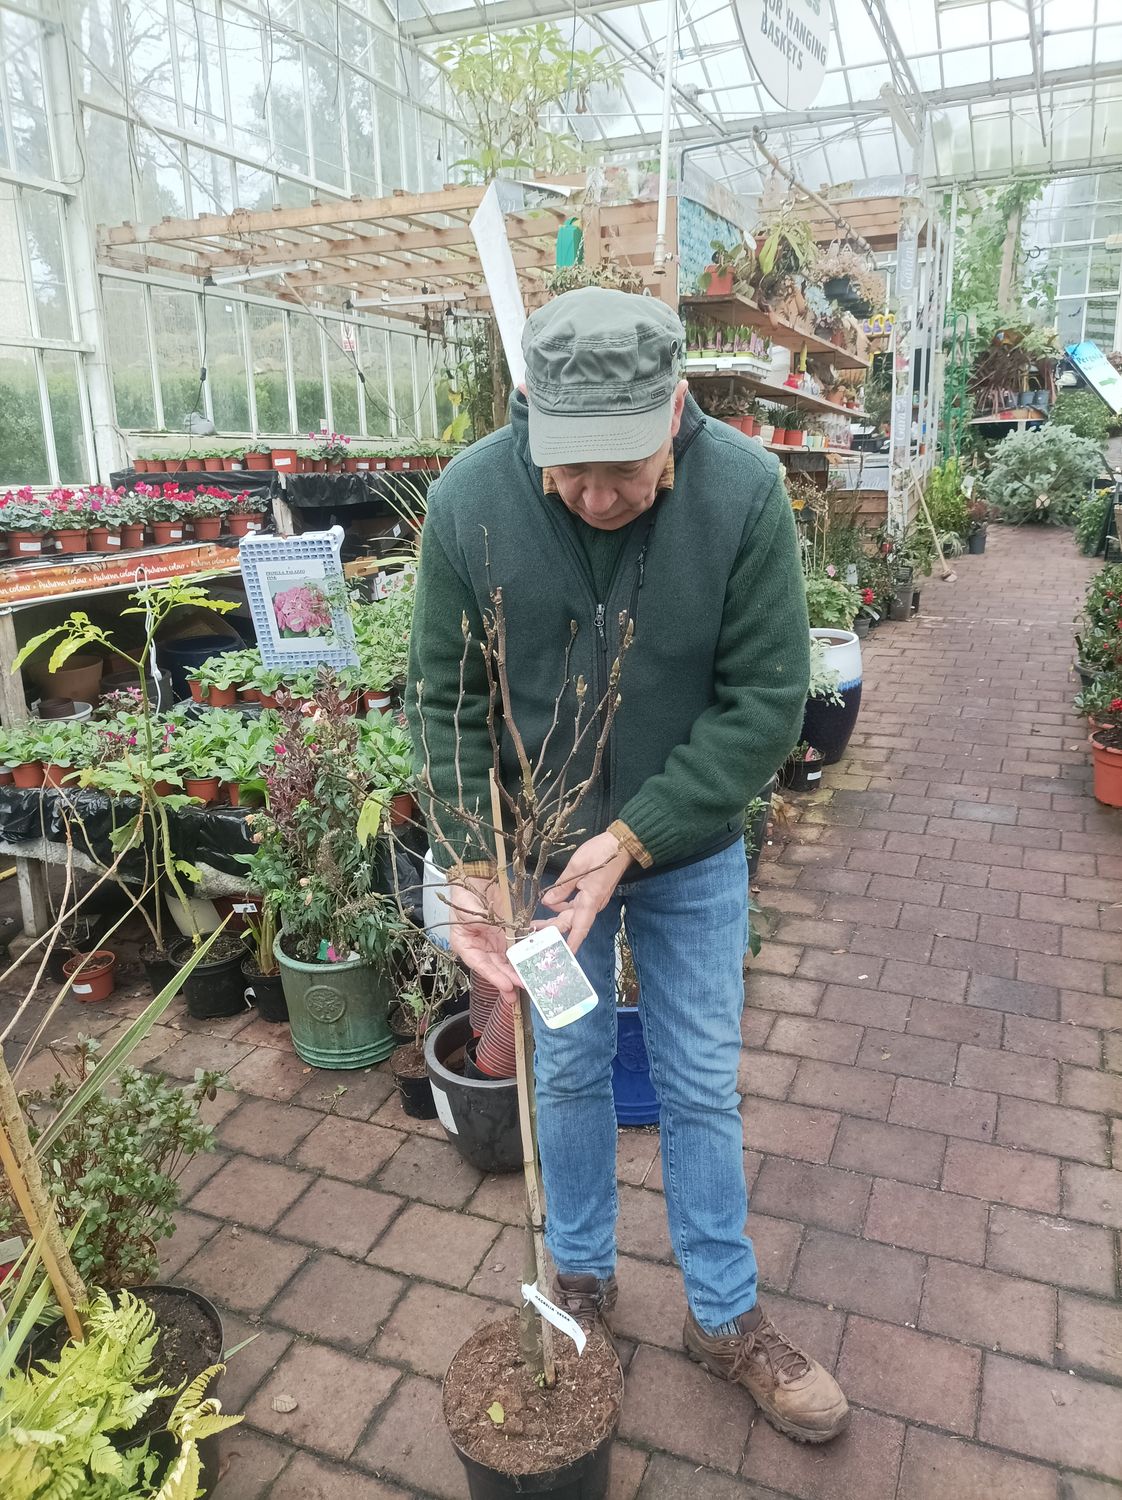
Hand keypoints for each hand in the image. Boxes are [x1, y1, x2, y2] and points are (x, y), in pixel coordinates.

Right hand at [447, 876, 519, 999]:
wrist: (475, 877)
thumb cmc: (464, 894)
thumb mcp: (468, 910)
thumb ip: (481, 922)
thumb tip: (495, 932)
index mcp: (465, 944)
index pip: (480, 964)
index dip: (493, 976)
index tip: (506, 986)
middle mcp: (481, 946)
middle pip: (495, 966)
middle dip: (507, 979)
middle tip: (519, 991)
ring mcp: (495, 941)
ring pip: (507, 960)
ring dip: (517, 971)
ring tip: (528, 982)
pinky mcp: (507, 933)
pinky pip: (518, 945)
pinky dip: (526, 952)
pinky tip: (536, 959)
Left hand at [540, 831, 631, 955]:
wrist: (621, 844)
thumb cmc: (601, 853)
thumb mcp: (577, 866)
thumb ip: (562, 886)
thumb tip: (547, 901)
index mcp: (590, 900)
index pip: (580, 928)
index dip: (571, 943)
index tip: (563, 956)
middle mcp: (592, 904)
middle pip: (571, 922)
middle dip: (553, 928)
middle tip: (533, 931)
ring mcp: (593, 900)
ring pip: (572, 914)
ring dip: (556, 917)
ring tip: (537, 920)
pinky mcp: (592, 894)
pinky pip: (576, 905)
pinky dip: (563, 906)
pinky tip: (551, 902)